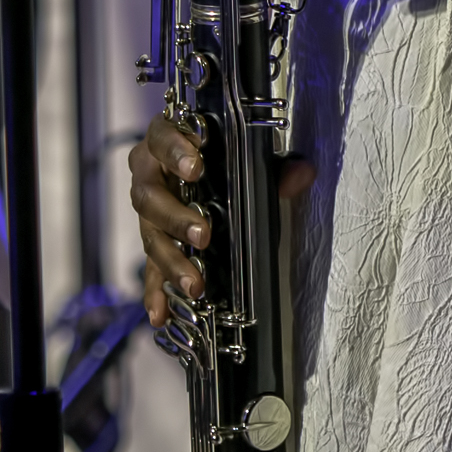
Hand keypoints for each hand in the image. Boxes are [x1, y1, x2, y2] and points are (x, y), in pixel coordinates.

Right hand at [131, 116, 315, 325]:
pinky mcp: (152, 242)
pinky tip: (161, 314)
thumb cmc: (218, 156)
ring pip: (149, 234)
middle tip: (202, 235)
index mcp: (166, 139)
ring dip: (170, 260)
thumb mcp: (248, 156)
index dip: (174, 151)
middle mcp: (149, 173)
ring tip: (195, 284)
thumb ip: (275, 164)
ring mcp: (148, 211)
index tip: (195, 167)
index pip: (161, 137)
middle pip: (148, 194)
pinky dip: (154, 292)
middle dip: (175, 217)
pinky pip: (148, 269)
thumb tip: (303, 174)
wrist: (195, 166)